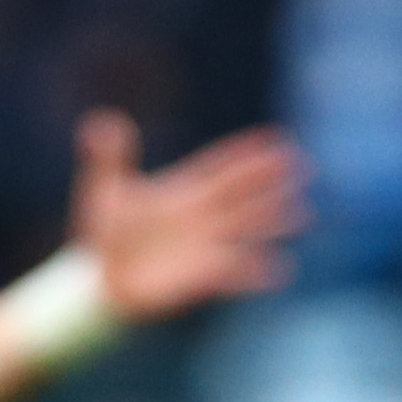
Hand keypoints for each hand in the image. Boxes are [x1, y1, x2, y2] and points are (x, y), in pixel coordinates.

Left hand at [70, 110, 309, 321]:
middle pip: (242, 195)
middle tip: (304, 166)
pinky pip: (234, 273)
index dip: (246, 154)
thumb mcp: (103, 188)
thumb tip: (100, 121)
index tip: (275, 138)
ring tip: (303, 214)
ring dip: (272, 222)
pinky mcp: (200, 276)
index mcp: (182, 191)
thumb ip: (107, 155)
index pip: (220, 168)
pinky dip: (256, 272)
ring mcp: (203, 246)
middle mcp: (201, 217)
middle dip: (271, 181)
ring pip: (245, 230)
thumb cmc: (102, 234)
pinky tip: (282, 270)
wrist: (98, 280)